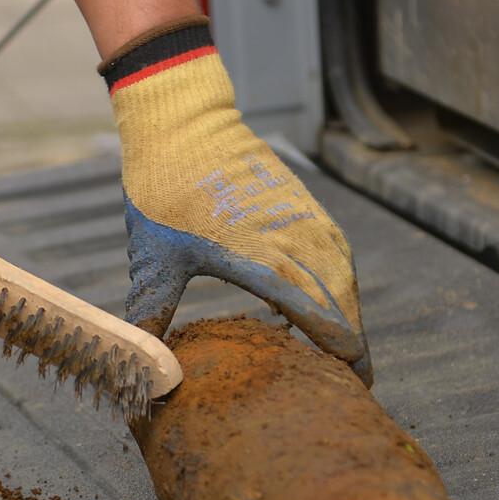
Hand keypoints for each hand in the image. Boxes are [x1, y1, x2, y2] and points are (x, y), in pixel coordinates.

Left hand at [104, 20, 370, 382]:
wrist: (184, 121)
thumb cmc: (163, 188)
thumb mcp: (152, 256)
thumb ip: (152, 309)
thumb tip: (140, 359)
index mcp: (258, 255)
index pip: (314, 310)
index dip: (338, 346)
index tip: (353, 377)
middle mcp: (291, 235)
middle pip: (339, 296)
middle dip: (352, 338)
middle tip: (358, 378)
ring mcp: (302, 216)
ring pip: (342, 270)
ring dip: (350, 308)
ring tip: (350, 345)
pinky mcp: (303, 202)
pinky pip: (334, 247)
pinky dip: (340, 278)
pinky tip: (331, 296)